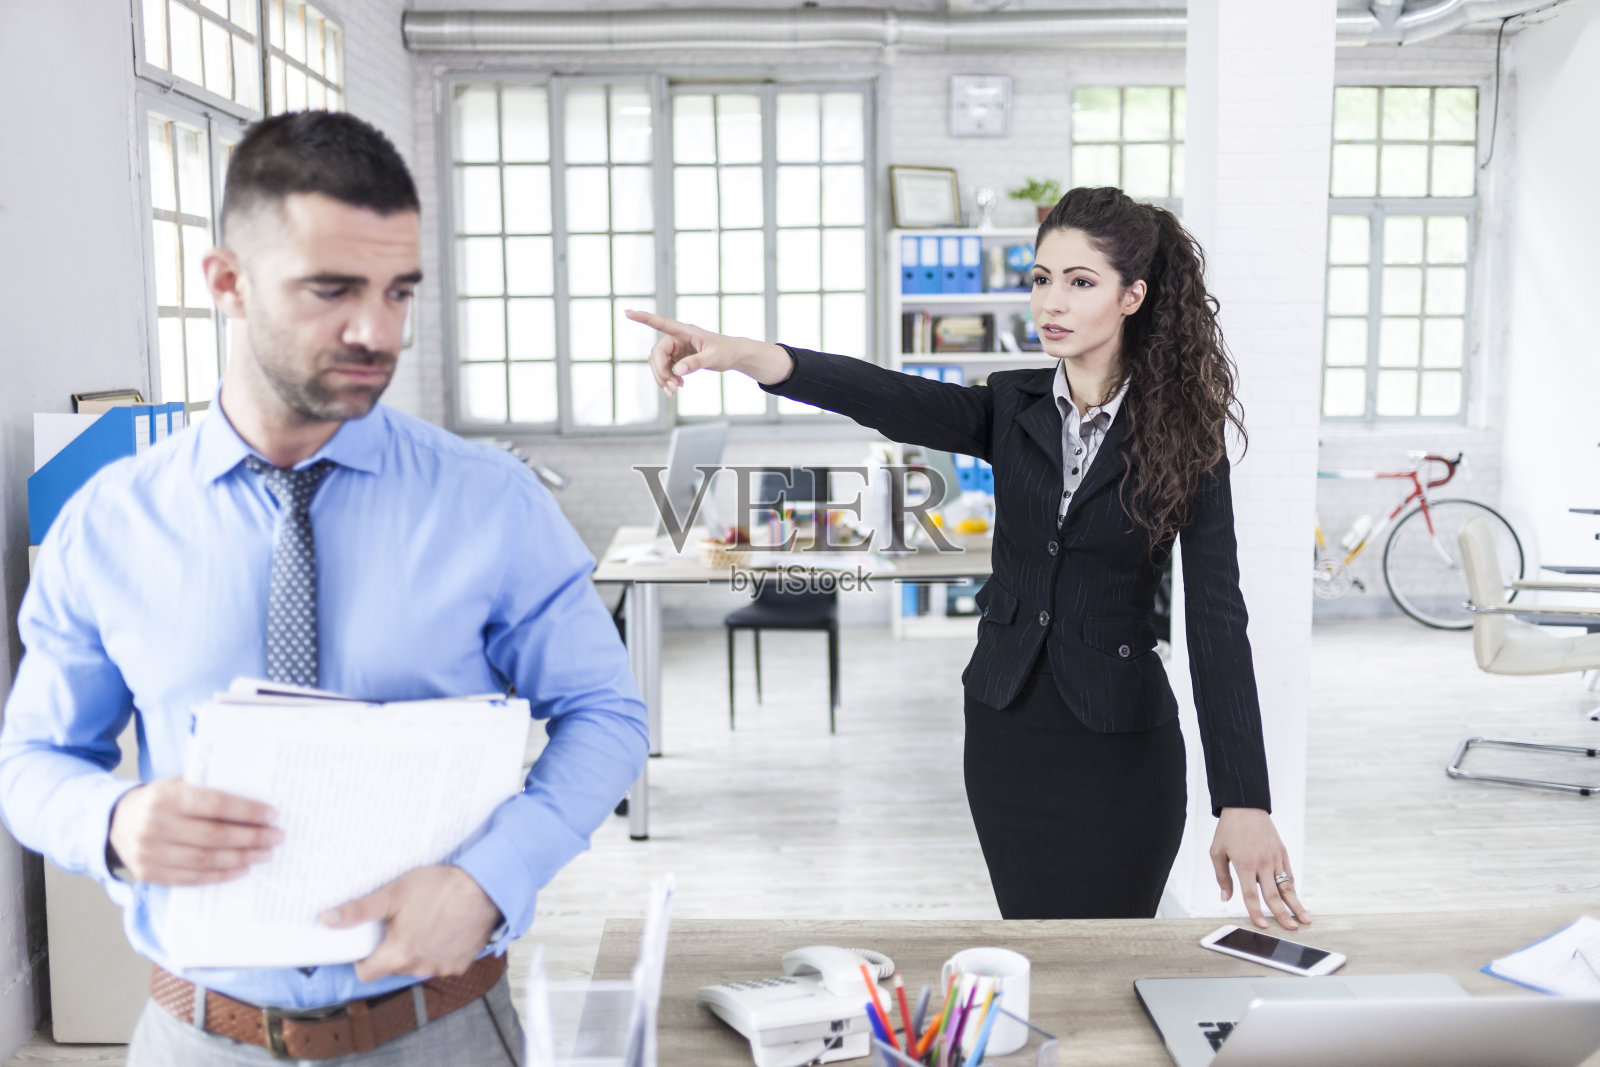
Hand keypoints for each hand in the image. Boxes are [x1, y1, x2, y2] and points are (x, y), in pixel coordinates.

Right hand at [106, 778, 280, 885]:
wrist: (112, 821)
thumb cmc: (158, 800)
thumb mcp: (178, 784)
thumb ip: (207, 790)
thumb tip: (255, 801)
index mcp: (166, 798)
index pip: (216, 805)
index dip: (247, 812)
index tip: (272, 815)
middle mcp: (156, 826)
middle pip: (215, 836)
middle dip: (252, 838)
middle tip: (276, 837)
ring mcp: (150, 853)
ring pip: (206, 860)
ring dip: (241, 859)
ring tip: (264, 854)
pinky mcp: (149, 874)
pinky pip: (191, 878)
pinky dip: (220, 875)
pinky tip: (241, 869)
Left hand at [321, 865, 501, 982]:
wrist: (484, 888)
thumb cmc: (439, 887)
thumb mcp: (394, 893)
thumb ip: (359, 911)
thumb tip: (326, 920)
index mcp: (398, 954)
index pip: (366, 973)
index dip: (363, 958)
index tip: (371, 940)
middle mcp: (418, 968)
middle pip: (392, 968)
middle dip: (392, 950)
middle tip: (400, 923)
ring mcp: (441, 968)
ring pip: (416, 966)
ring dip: (416, 952)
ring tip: (425, 923)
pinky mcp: (460, 965)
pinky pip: (440, 963)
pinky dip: (438, 952)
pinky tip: (444, 930)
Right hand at [624, 309, 792, 395]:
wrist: (733, 356)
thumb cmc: (725, 351)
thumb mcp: (713, 358)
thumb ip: (695, 363)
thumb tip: (677, 371)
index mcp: (685, 331)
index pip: (661, 323)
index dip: (644, 318)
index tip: (628, 312)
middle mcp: (677, 338)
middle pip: (656, 354)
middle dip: (661, 371)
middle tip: (673, 387)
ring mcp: (676, 349)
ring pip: (658, 364)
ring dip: (663, 378)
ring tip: (675, 391)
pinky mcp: (677, 359)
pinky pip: (665, 370)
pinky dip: (668, 381)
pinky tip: (677, 388)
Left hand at [1210, 808, 1310, 930]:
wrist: (1245, 807)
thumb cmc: (1228, 830)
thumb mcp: (1217, 852)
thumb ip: (1222, 877)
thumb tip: (1226, 898)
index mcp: (1244, 864)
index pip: (1251, 895)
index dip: (1256, 912)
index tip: (1263, 926)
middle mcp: (1262, 863)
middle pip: (1274, 895)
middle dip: (1283, 915)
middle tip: (1292, 930)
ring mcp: (1275, 858)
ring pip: (1287, 886)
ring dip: (1296, 904)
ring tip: (1305, 920)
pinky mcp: (1282, 852)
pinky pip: (1289, 874)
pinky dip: (1292, 888)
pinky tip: (1296, 899)